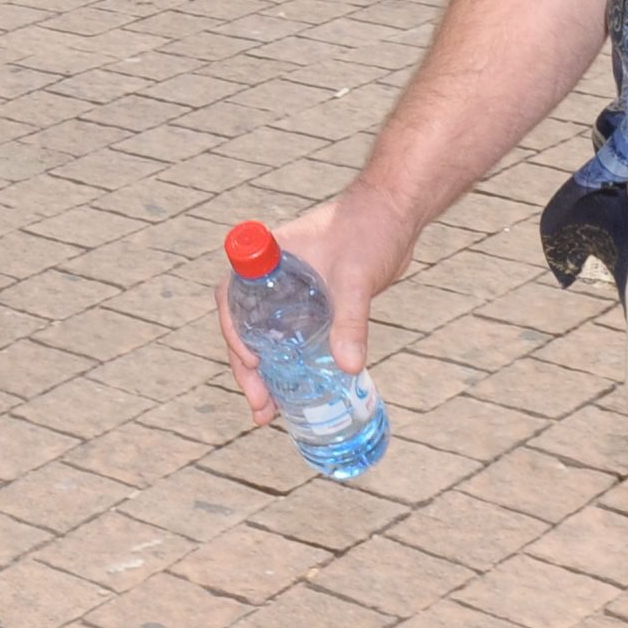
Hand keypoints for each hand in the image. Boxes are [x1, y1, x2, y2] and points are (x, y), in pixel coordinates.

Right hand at [215, 189, 415, 415]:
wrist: (394, 214)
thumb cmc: (369, 230)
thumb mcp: (357, 278)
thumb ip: (351, 320)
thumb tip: (349, 368)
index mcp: (269, 257)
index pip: (233, 296)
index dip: (233, 330)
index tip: (252, 361)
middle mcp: (273, 274)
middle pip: (245, 324)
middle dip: (248, 367)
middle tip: (260, 406)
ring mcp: (292, 289)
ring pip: (267, 335)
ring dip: (266, 372)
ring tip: (270, 413)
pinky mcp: (314, 301)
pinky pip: (292, 336)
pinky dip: (290, 363)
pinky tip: (299, 390)